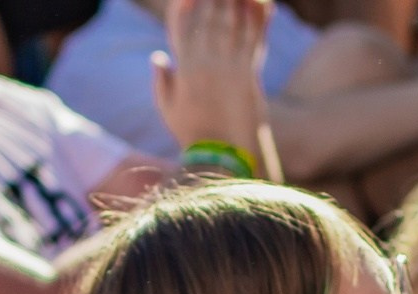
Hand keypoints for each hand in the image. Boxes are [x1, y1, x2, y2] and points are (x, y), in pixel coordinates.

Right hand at [151, 0, 269, 151]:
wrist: (221, 155)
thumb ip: (161, 80)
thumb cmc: (192, 133)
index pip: (182, 24)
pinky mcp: (248, 73)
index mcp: (183, 67)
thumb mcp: (168, 109)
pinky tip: (261, 3)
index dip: (187, 3)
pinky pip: (253, 38)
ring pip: (231, 22)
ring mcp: (227, 66)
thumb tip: (157, 56)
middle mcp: (203, 62)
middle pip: (209, 15)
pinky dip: (258, 18)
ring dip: (236, 1)